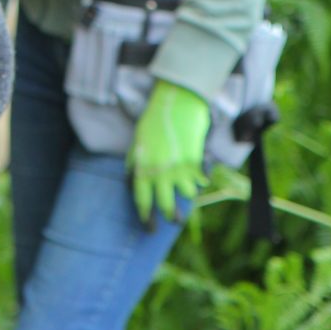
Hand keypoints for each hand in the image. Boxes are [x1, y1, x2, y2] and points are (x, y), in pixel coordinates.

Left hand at [128, 81, 209, 224]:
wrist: (177, 103)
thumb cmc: (153, 120)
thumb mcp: (137, 141)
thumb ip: (134, 162)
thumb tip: (130, 178)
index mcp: (143, 166)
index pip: (142, 199)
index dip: (146, 216)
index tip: (149, 226)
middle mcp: (160, 171)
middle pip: (166, 205)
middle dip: (170, 216)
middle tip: (173, 221)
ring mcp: (179, 168)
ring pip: (187, 195)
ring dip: (187, 195)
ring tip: (186, 193)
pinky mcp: (196, 162)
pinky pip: (200, 180)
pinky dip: (200, 181)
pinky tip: (199, 177)